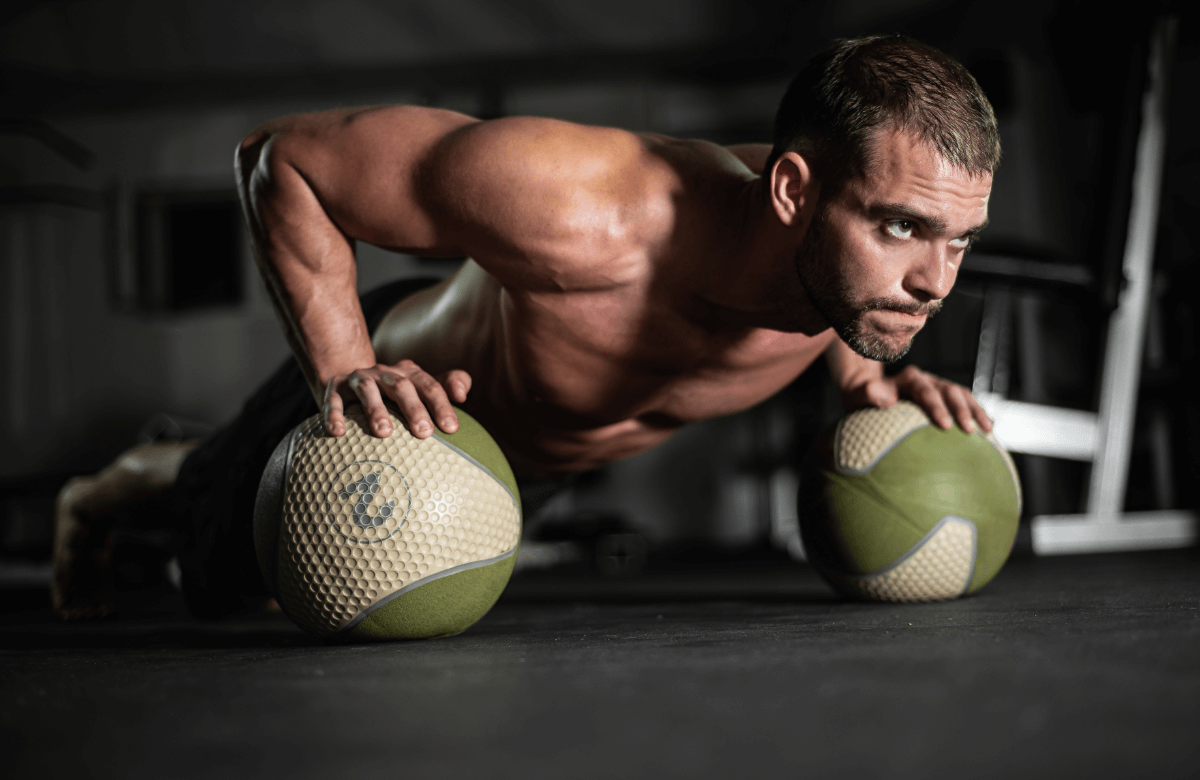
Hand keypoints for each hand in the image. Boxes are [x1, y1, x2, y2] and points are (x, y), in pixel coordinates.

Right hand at [323, 360, 471, 438]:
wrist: (352, 382)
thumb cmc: (395, 394)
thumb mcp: (422, 387)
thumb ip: (447, 386)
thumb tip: (463, 393)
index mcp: (410, 373)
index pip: (429, 385)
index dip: (441, 405)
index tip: (452, 428)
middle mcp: (385, 372)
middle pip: (402, 386)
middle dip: (414, 408)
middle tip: (424, 433)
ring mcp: (359, 379)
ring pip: (368, 389)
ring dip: (376, 410)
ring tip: (385, 433)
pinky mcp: (335, 388)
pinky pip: (333, 400)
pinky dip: (334, 415)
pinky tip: (338, 432)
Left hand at [840, 365, 991, 433]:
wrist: (869, 394)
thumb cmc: (863, 399)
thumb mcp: (859, 395)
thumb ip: (868, 394)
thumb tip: (885, 398)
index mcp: (908, 378)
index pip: (925, 391)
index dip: (937, 407)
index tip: (945, 425)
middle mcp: (927, 379)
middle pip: (949, 390)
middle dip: (961, 410)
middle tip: (968, 430)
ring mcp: (939, 387)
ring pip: (962, 395)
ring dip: (975, 411)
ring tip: (987, 431)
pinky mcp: (946, 397)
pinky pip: (966, 403)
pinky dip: (977, 414)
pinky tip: (988, 431)